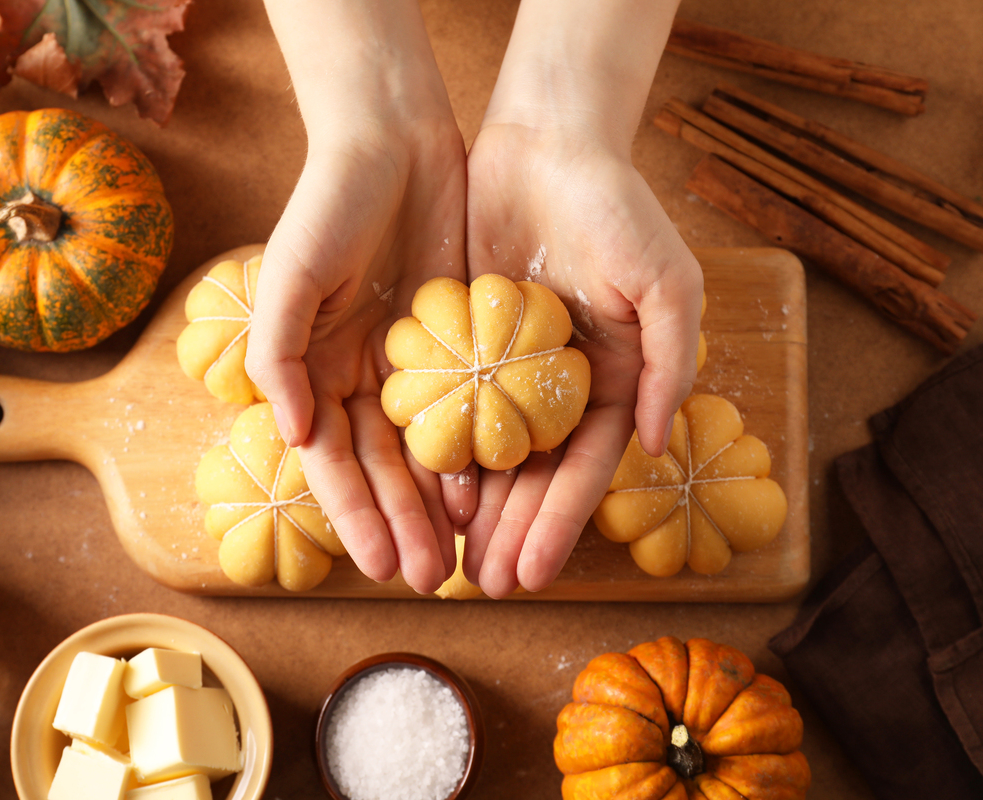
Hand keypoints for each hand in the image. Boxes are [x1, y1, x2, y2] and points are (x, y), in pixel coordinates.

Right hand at [248, 0, 474, 592]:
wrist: (392, 139)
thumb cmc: (327, 203)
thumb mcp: (288, 273)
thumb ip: (278, 353)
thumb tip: (288, 435)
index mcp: (311, 369)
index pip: (331, 462)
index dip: (352, 516)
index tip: (375, 566)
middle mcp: (357, 376)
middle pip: (379, 469)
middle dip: (399, 524)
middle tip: (427, 579)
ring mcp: (407, 362)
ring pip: (422, 449)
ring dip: (435, 503)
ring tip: (458, 555)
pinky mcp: (453, 341)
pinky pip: (464, 408)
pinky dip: (472, 451)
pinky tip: (489, 491)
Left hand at [458, 0, 699, 597]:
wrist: (545, 143)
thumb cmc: (616, 208)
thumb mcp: (664, 282)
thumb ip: (669, 362)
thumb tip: (659, 446)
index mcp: (610, 381)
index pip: (583, 469)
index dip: (560, 523)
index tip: (537, 575)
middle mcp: (556, 387)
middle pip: (531, 476)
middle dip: (512, 532)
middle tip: (486, 586)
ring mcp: (505, 370)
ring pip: (486, 453)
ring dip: (472, 509)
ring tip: (451, 561)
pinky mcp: (460, 344)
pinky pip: (445, 407)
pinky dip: (434, 450)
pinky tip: (418, 492)